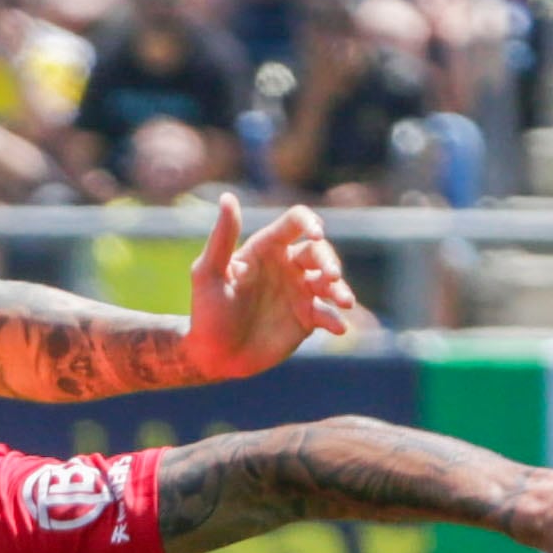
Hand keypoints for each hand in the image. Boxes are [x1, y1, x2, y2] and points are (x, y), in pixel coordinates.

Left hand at [184, 192, 360, 380]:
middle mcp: (288, 265)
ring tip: (345, 302)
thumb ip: (222, 237)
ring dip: (340, 289)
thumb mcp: (208, 273)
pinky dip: (336, 319)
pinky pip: (328, 314)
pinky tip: (339, 327)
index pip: (295, 223)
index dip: (309, 222)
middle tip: (331, 277)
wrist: (213, 355)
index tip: (316, 233)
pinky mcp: (307, 318)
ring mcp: (300, 291)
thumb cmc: (206, 311)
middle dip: (329, 261)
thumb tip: (227, 197)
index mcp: (267, 248)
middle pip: (318, 252)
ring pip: (330, 281)